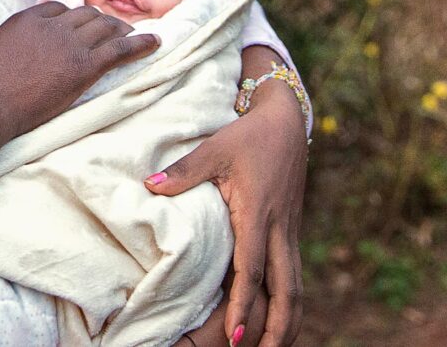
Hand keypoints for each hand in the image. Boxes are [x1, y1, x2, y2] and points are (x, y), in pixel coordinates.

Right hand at [0, 2, 158, 136]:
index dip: (74, 19)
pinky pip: (120, 49)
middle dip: (102, 21)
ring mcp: (70, 44)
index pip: (61, 10)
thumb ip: (13, 46)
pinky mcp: (84, 66)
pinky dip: (141, 43)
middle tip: (113, 29)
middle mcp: (53, 25)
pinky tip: (155, 42)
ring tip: (133, 34)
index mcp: (29, 18)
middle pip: (87, 15)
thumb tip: (18, 57)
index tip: (81, 27)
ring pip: (106, 27)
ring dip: (121, 29)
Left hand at [146, 82, 306, 346]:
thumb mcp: (214, 149)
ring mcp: (288, 234)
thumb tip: (150, 185)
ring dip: (288, 322)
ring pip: (296, 289)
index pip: (251, 270)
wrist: (286, 122)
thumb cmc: (247, 136)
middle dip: (276, 328)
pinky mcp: (290, 233)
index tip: (232, 334)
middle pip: (285, 292)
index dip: (242, 304)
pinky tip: (280, 321)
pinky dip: (289, 304)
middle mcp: (279, 230)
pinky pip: (293, 277)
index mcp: (258, 214)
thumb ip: (183, 171)